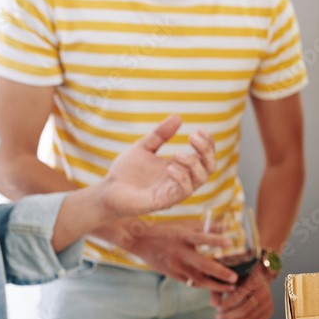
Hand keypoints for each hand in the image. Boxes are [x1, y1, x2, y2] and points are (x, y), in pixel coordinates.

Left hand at [101, 115, 216, 216]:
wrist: (109, 190)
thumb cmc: (127, 171)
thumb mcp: (144, 147)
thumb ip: (160, 135)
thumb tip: (177, 117)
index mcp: (180, 166)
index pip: (205, 156)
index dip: (208, 143)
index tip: (200, 130)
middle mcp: (182, 179)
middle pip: (209, 167)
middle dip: (206, 151)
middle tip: (193, 137)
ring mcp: (175, 191)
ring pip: (200, 180)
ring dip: (193, 164)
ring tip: (177, 153)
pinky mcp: (166, 201)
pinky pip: (183, 191)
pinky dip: (181, 178)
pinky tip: (170, 168)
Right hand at [120, 220, 235, 290]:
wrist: (140, 239)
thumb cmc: (167, 230)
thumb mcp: (186, 224)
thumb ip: (207, 226)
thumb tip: (228, 226)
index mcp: (184, 236)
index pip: (201, 238)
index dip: (215, 240)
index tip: (229, 243)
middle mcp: (180, 252)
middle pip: (202, 265)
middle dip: (220, 273)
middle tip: (234, 278)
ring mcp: (175, 265)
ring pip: (197, 279)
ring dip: (215, 285)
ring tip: (230, 287)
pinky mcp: (171, 274)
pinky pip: (189, 282)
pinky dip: (203, 285)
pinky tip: (214, 287)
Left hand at [211, 269, 273, 318]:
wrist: (260, 277)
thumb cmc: (242, 277)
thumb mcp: (230, 280)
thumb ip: (220, 290)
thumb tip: (213, 305)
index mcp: (255, 281)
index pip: (240, 296)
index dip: (227, 304)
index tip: (217, 308)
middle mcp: (264, 293)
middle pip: (245, 310)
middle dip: (228, 316)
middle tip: (217, 318)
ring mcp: (267, 304)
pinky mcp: (268, 312)